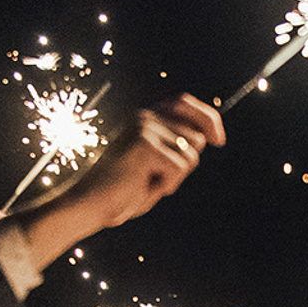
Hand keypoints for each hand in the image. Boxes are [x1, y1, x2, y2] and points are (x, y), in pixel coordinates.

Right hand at [67, 95, 225, 229]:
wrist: (88, 203)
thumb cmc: (121, 190)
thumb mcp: (152, 165)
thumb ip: (173, 147)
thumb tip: (206, 137)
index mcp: (144, 117)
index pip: (183, 102)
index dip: (207, 118)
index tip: (219, 140)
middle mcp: (145, 116)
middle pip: (196, 137)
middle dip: (186, 163)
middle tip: (156, 178)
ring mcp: (145, 128)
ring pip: (190, 155)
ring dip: (175, 177)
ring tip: (145, 182)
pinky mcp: (145, 144)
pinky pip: (179, 168)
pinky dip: (167, 184)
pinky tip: (142, 185)